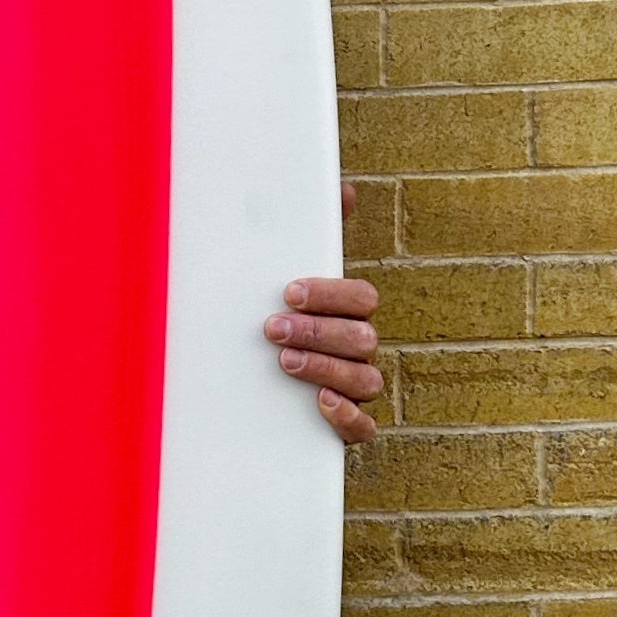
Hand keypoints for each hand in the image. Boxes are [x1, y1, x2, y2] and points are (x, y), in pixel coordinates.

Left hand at [265, 185, 380, 445]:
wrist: (250, 387)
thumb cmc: (278, 318)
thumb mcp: (283, 276)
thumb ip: (308, 234)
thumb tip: (342, 188)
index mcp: (349, 313)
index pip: (361, 298)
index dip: (330, 293)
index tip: (289, 291)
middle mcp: (359, 350)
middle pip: (362, 338)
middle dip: (318, 331)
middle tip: (272, 328)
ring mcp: (355, 389)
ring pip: (366, 380)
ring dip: (327, 368)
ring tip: (284, 362)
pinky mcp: (345, 427)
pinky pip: (366, 428)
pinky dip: (348, 417)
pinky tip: (321, 402)